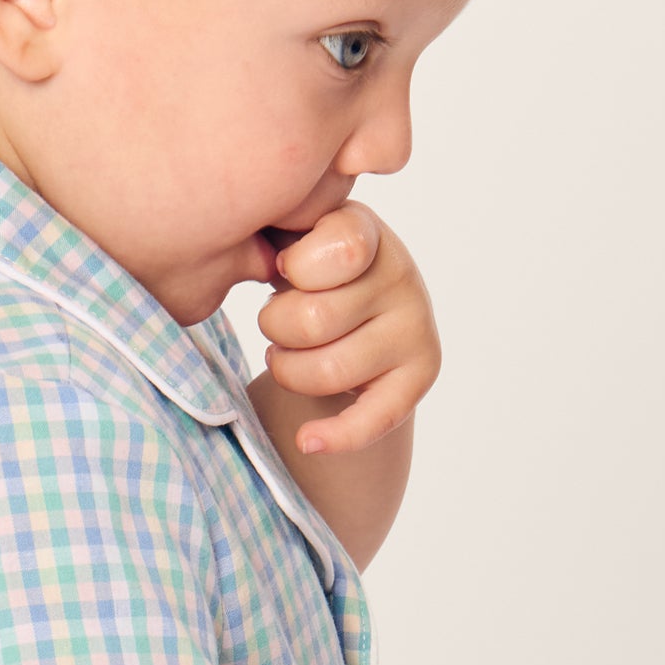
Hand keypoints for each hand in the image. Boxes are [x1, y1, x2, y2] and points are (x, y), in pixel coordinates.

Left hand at [255, 204, 437, 453]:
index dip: (294, 267)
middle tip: (278, 323)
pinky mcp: (419, 374)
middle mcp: (400, 274)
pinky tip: (307, 440)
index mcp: (364, 231)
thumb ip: (271, 223)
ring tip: (288, 354)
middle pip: (313, 321)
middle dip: (275, 328)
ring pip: (327, 371)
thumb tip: (245, 235)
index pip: (339, 250)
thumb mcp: (286, 232)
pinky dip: (335, 436)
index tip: (286, 268)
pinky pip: (374, 419)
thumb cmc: (303, 270)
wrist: (351, 307)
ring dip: (289, 371)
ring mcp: (415, 327)